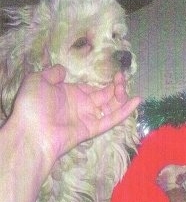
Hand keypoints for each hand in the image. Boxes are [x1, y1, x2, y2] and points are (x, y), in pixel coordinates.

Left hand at [12, 64, 140, 163]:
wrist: (32, 131)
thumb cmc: (33, 105)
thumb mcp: (38, 81)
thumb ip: (52, 74)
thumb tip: (62, 69)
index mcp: (70, 94)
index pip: (92, 89)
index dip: (104, 83)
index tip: (116, 75)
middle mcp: (82, 106)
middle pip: (105, 97)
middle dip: (115, 87)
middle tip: (122, 78)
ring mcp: (88, 118)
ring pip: (111, 107)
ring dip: (121, 97)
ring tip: (126, 87)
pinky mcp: (93, 129)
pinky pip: (111, 119)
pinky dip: (125, 111)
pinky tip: (136, 101)